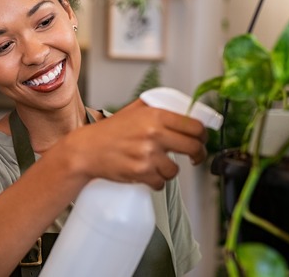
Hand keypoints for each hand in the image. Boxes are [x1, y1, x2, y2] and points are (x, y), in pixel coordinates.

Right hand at [64, 99, 207, 189]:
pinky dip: (156, 181)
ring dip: (169, 170)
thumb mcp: (132, 111)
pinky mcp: (141, 172)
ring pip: (176, 170)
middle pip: (193, 147)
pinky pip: (161, 182)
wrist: (86, 150)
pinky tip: (146, 173)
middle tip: (194, 157)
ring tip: (156, 164)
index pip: (194, 126)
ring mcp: (148, 154)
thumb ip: (156, 107)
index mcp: (155, 115)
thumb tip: (182, 109)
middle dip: (198, 155)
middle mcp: (154, 133)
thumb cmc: (108, 132)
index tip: (201, 139)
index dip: (203, 135)